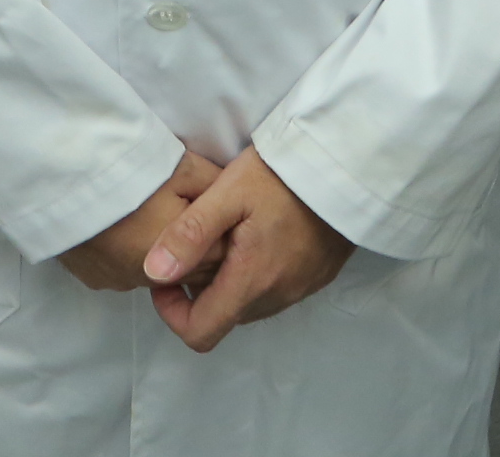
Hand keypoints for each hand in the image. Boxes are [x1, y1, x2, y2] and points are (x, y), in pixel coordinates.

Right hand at [58, 149, 219, 293]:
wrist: (59, 177)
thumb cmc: (128, 170)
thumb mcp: (184, 168)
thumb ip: (216, 190)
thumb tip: (237, 199)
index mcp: (179, 258)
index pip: (222, 259)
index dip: (225, 232)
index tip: (221, 209)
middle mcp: (151, 281)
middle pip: (190, 272)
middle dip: (199, 248)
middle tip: (191, 210)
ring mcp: (119, 282)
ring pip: (158, 275)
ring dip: (165, 253)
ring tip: (156, 215)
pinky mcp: (95, 278)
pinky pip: (127, 272)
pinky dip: (135, 255)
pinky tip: (127, 227)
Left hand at [140, 147, 354, 350]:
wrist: (347, 165)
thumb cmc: (284, 175)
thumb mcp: (229, 192)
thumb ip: (190, 234)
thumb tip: (152, 273)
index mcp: (251, 281)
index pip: (200, 333)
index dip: (171, 313)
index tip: (166, 277)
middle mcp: (276, 296)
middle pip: (223, 318)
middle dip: (199, 292)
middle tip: (193, 245)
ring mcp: (299, 289)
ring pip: (248, 304)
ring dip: (229, 282)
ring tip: (225, 235)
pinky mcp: (315, 276)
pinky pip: (274, 290)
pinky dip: (256, 273)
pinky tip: (257, 233)